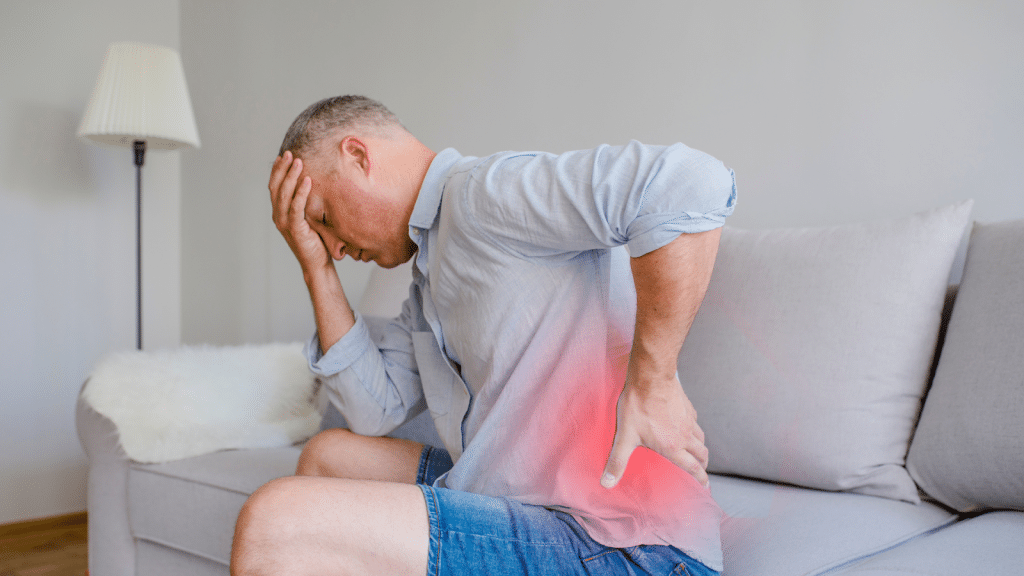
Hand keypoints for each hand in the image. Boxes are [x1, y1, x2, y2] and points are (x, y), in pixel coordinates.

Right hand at [269, 151, 330, 273]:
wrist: (317, 263)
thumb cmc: (315, 240)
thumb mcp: (308, 217)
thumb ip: (305, 203)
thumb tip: (312, 182)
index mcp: (279, 212)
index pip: (274, 187)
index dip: (277, 171)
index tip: (284, 156)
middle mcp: (278, 216)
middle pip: (276, 187)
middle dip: (283, 169)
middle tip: (290, 153)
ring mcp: (285, 223)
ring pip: (284, 195)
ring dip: (291, 176)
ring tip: (299, 162)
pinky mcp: (295, 229)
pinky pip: (296, 207)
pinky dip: (301, 193)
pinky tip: (307, 180)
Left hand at [601, 373, 709, 488]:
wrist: (650, 377)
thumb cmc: (638, 406)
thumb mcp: (625, 437)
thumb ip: (617, 461)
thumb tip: (606, 483)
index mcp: (673, 447)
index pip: (693, 467)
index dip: (701, 478)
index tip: (705, 486)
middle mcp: (685, 435)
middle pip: (702, 454)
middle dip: (703, 464)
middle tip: (701, 470)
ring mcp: (688, 420)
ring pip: (701, 438)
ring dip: (701, 448)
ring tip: (697, 452)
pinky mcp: (687, 407)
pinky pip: (695, 422)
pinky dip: (695, 430)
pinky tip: (687, 427)